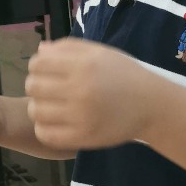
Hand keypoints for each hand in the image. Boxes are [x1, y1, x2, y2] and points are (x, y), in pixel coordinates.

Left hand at [25, 38, 153, 150]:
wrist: (152, 105)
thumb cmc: (125, 75)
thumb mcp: (102, 52)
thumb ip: (70, 47)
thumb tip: (40, 51)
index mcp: (84, 65)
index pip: (38, 64)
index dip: (37, 66)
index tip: (48, 71)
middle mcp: (80, 90)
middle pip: (33, 87)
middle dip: (36, 85)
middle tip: (50, 90)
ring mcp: (81, 116)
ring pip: (36, 111)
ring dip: (39, 107)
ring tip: (52, 106)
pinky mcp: (83, 138)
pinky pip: (45, 134)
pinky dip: (44, 128)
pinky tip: (56, 122)